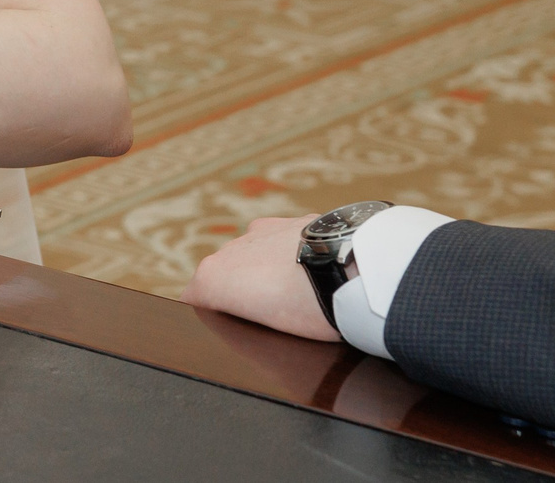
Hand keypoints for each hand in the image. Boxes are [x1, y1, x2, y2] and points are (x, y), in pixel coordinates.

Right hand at [185, 216, 340, 342]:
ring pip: (257, 253)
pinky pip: (288, 241)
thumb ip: (241, 324)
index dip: (215, 313)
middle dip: (247, 291)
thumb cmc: (310, 309)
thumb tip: (232, 320)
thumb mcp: (267, 335)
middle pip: (229, 273)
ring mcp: (264, 230)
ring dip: (271, 270)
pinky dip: (297, 254)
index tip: (237, 327)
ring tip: (305, 294)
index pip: (198, 297)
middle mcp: (230, 248)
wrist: (357, 271)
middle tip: (278, 316)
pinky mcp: (295, 219)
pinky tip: (321, 271)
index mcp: (213, 277)